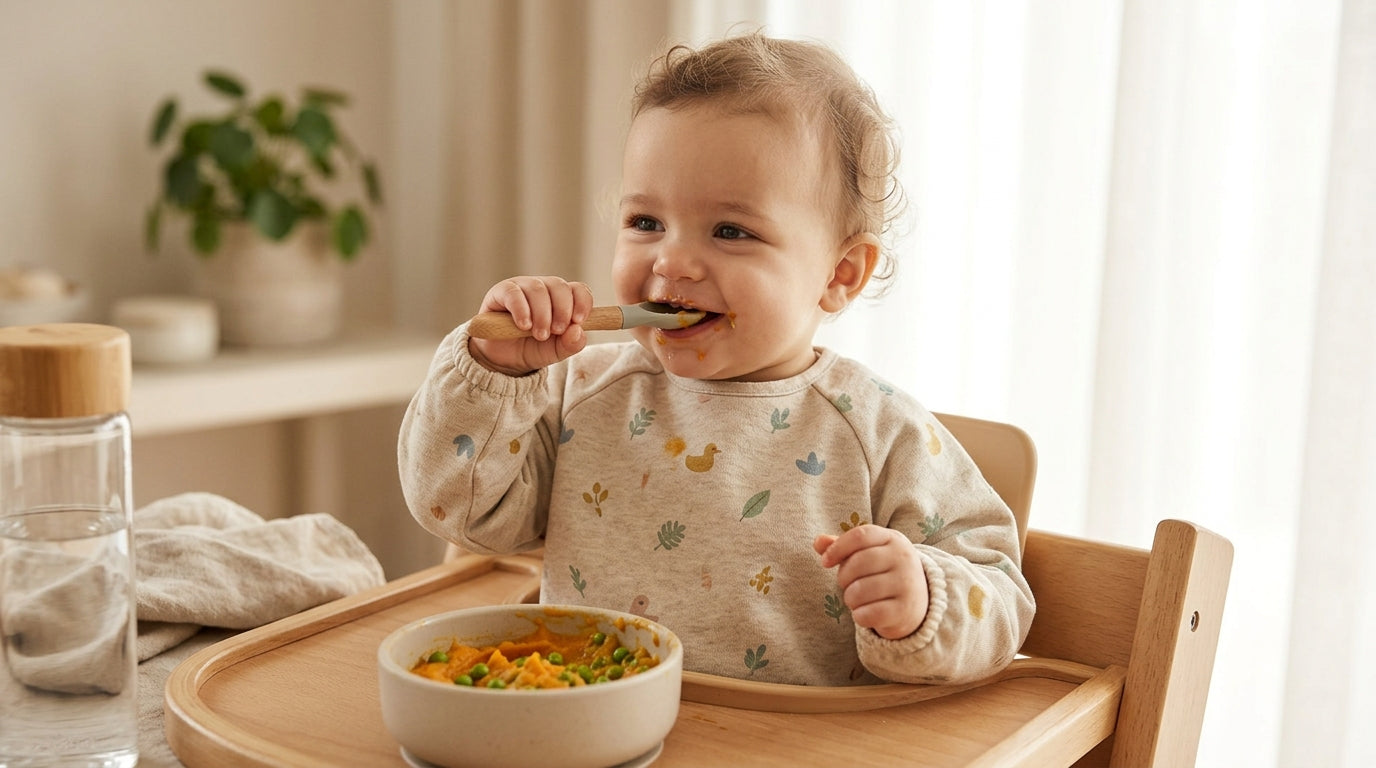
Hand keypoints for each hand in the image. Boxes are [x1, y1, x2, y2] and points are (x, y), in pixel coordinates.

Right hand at [468, 276, 594, 375]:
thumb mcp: (555, 351)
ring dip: (542, 314)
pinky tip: (524, 325)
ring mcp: (523, 287)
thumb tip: (578, 331)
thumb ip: (570, 344)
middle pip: (559, 286)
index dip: (582, 302)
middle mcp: (544, 288)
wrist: (502, 359)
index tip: (578, 321)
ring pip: (538, 289)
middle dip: (562, 310)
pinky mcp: (501, 292)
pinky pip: (514, 293)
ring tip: (540, 334)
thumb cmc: (532, 349)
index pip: (578, 289)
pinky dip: (521, 310)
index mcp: (561, 299)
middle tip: (557, 331)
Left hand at [814, 525, 927, 639]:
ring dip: (850, 598)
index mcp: (893, 539)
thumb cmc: (883, 572)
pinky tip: (865, 613)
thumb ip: (842, 546)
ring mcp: (907, 584)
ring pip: (860, 591)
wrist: (919, 601)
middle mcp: (903, 558)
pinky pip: (867, 614)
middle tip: (847, 584)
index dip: (837, 548)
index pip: (860, 535)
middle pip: (858, 563)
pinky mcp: (904, 610)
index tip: (825, 562)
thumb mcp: (868, 553)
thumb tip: (818, 542)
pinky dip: (859, 616)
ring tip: (857, 599)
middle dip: (843, 577)